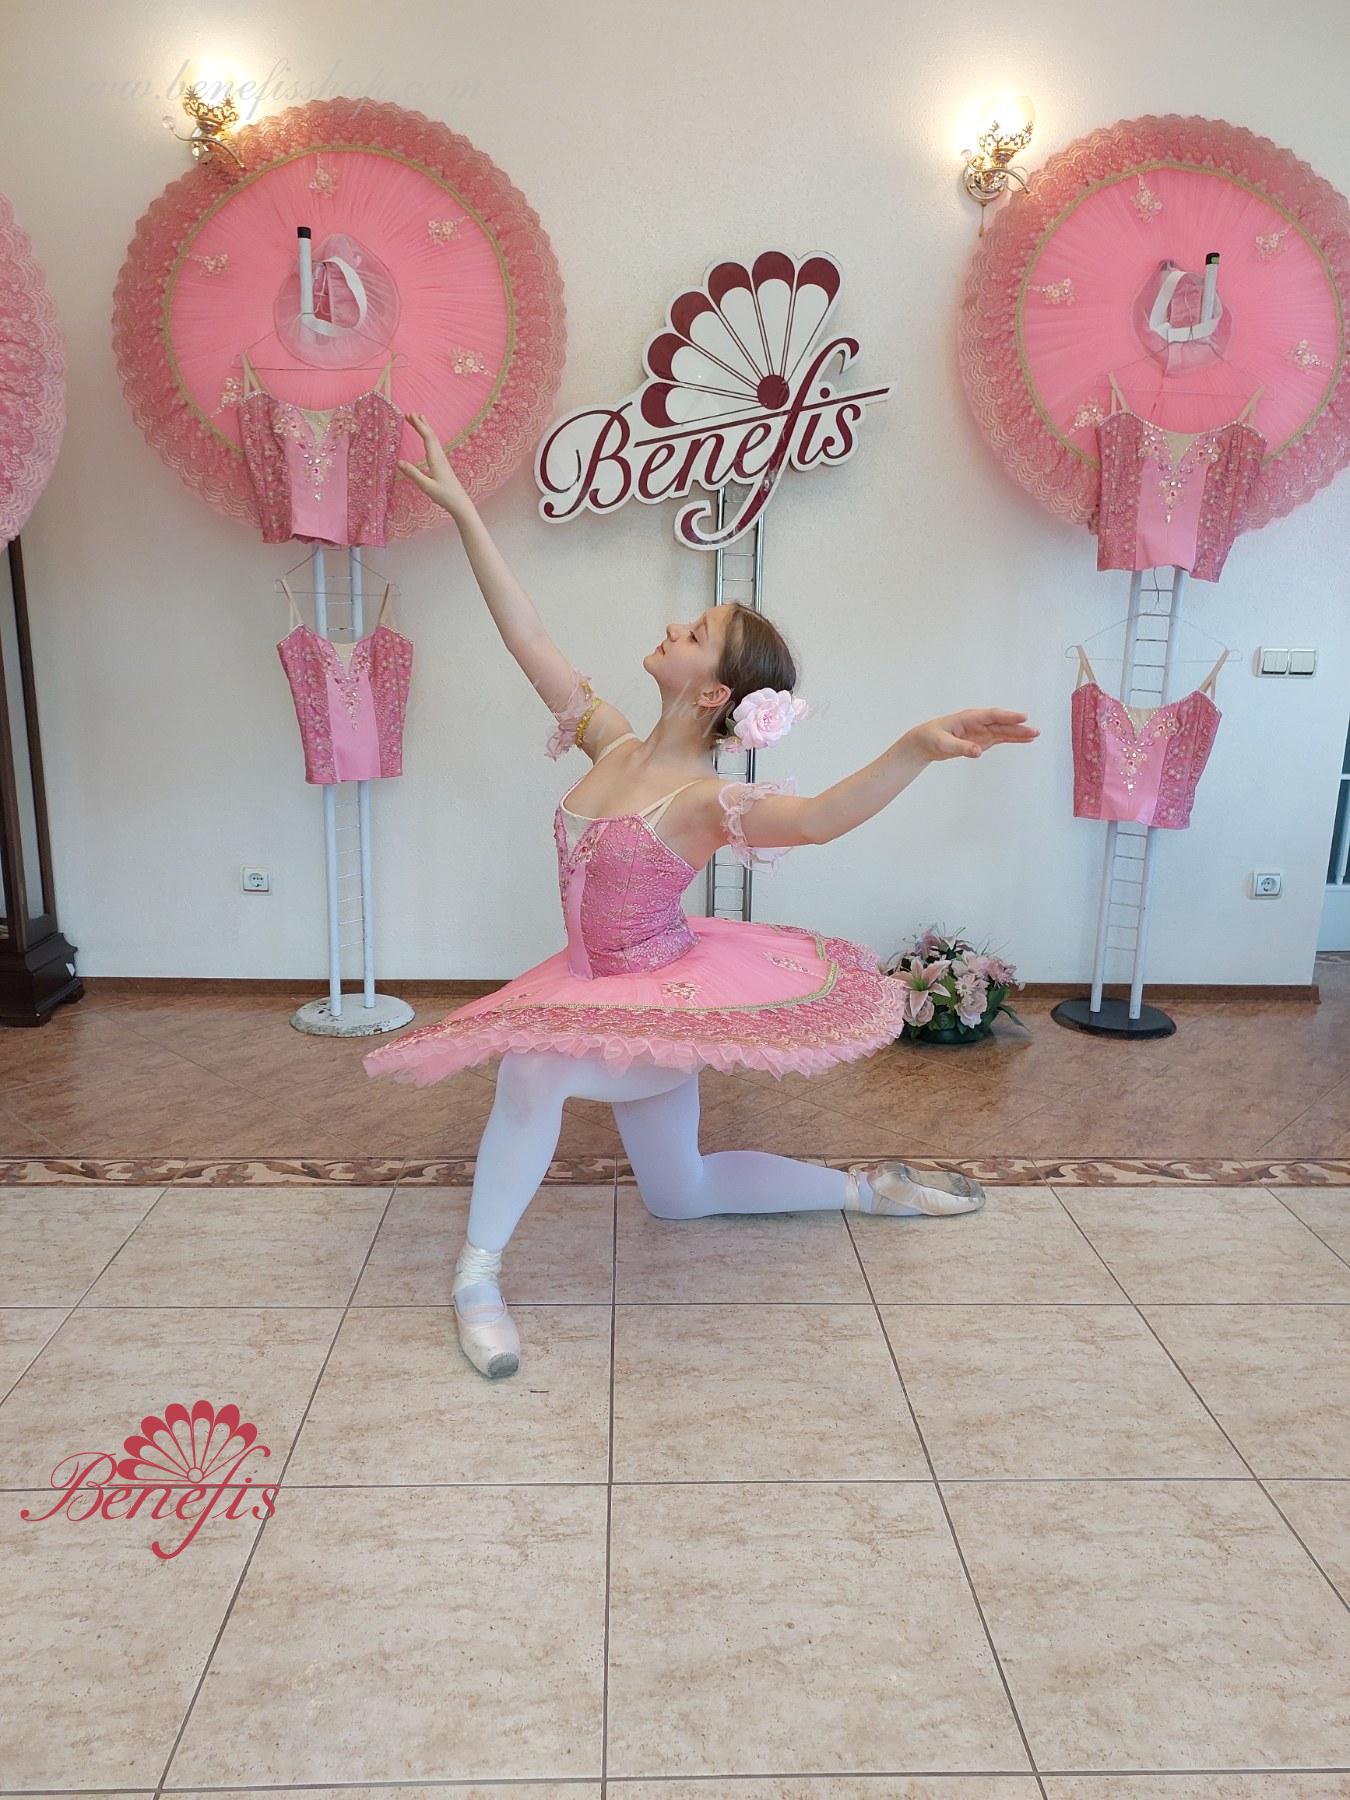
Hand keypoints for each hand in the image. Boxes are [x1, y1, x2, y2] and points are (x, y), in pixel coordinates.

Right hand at [397, 411, 472, 519]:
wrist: (460, 503)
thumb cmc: (445, 496)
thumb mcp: (426, 487)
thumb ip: (413, 474)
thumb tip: (399, 462)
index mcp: (436, 459)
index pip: (427, 437)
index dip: (419, 425)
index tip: (409, 415)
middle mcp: (440, 457)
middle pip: (431, 435)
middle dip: (420, 423)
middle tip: (410, 413)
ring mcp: (442, 460)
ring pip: (433, 439)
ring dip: (425, 428)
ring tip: (418, 419)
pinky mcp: (443, 464)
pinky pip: (435, 445)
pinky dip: (428, 437)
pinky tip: (427, 437)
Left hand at [908, 708, 1039, 761]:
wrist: (924, 743)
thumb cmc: (931, 738)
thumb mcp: (943, 744)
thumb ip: (961, 747)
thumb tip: (978, 752)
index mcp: (968, 718)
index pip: (991, 716)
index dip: (1007, 716)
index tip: (1022, 717)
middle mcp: (977, 722)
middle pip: (1001, 723)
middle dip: (1018, 727)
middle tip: (1035, 731)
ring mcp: (981, 731)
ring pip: (1003, 731)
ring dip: (1018, 733)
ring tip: (1035, 735)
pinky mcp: (982, 739)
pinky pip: (1000, 738)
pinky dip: (1012, 739)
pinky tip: (1025, 740)